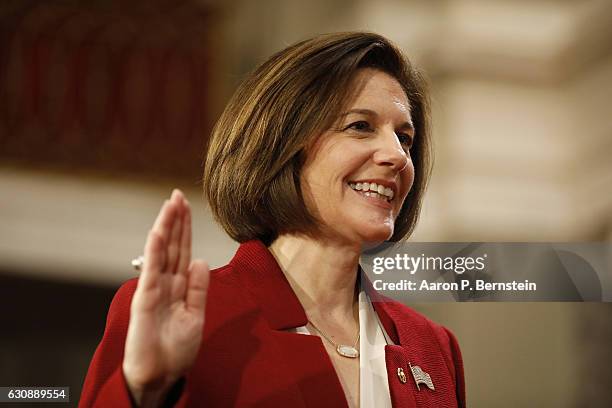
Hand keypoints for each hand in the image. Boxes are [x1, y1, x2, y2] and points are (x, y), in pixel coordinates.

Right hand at [123, 189, 209, 406]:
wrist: (161, 374)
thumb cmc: (175, 349)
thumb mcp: (196, 315)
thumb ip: (198, 288)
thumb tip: (201, 259)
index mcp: (179, 286)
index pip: (184, 250)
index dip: (186, 229)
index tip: (187, 206)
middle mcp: (166, 282)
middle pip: (173, 245)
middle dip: (176, 220)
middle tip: (177, 194)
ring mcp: (154, 288)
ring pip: (161, 252)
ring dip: (166, 227)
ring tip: (170, 204)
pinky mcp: (145, 298)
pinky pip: (151, 270)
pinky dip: (155, 250)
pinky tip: (158, 231)